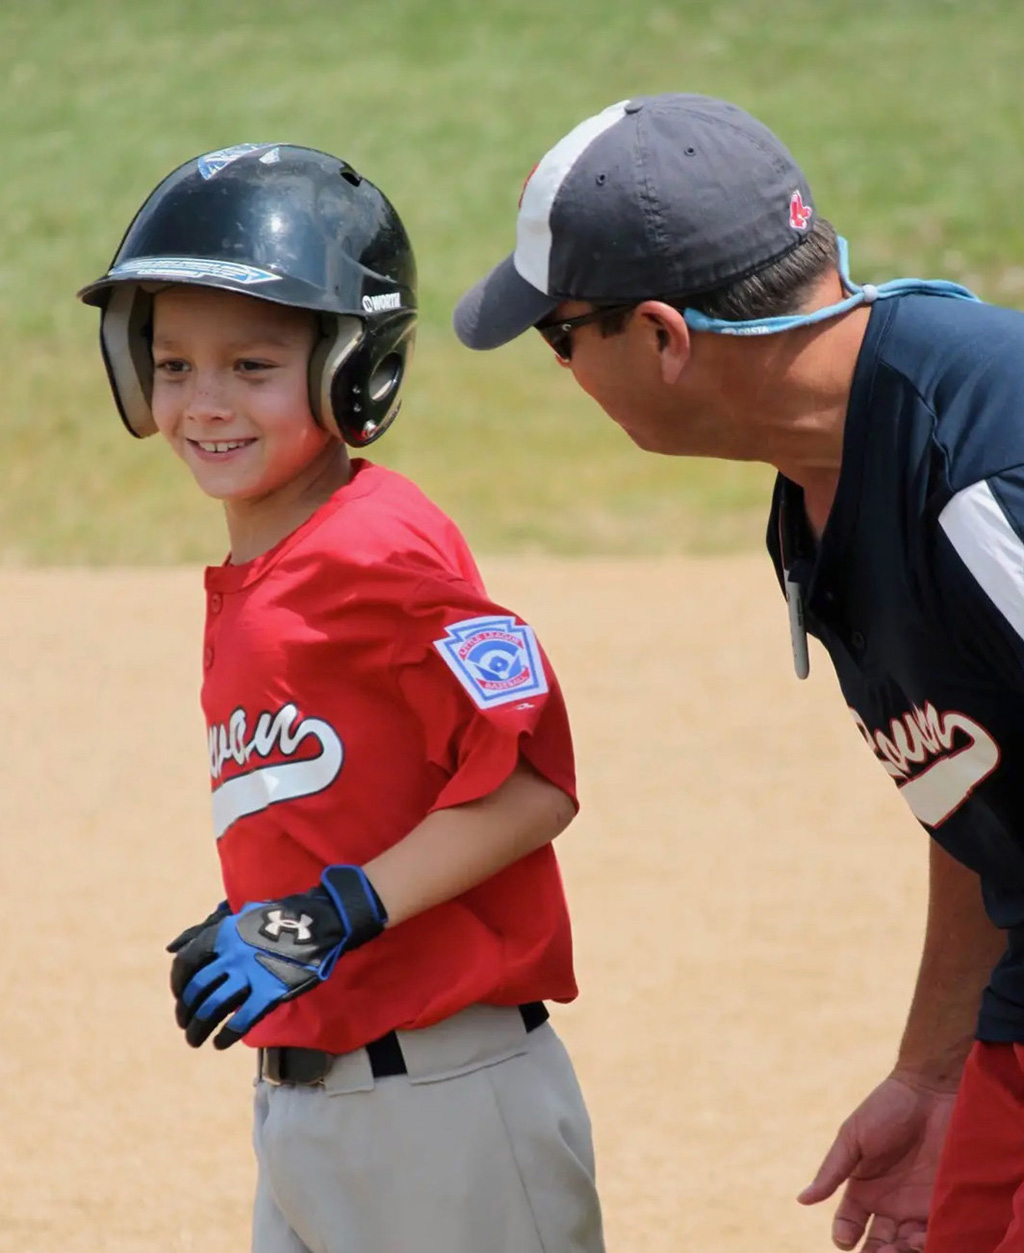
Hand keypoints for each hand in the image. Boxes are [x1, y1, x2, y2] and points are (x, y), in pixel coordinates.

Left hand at [168, 866, 386, 1049]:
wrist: (320, 922)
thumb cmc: (281, 918)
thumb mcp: (243, 915)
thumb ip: (210, 931)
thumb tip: (172, 948)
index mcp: (224, 935)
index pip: (186, 963)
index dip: (178, 985)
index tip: (180, 998)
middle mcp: (232, 955)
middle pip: (196, 991)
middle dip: (186, 1013)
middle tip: (186, 1026)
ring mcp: (251, 974)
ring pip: (212, 1008)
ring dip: (198, 1029)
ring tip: (195, 1041)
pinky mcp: (270, 992)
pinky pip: (240, 1021)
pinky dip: (226, 1036)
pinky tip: (221, 1043)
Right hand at [798, 1072, 957, 1252]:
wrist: (932, 1093)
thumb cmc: (887, 1108)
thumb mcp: (852, 1137)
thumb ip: (831, 1171)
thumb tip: (802, 1200)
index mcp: (863, 1189)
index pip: (849, 1226)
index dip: (845, 1237)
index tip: (846, 1239)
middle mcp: (889, 1204)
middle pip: (877, 1245)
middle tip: (878, 1252)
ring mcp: (915, 1207)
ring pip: (904, 1247)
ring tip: (898, 1247)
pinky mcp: (941, 1206)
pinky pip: (933, 1237)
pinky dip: (926, 1245)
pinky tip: (918, 1238)